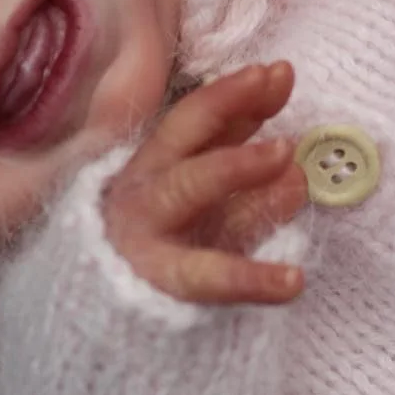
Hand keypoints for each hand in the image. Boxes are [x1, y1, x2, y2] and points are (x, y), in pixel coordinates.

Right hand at [103, 61, 308, 305]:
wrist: (101, 321)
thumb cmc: (158, 246)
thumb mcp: (196, 193)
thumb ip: (234, 150)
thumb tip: (284, 112)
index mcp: (153, 167)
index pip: (191, 120)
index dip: (231, 93)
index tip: (275, 73)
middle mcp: (145, 193)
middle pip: (183, 140)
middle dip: (227, 111)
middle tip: (273, 86)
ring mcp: (148, 236)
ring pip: (186, 192)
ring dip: (234, 170)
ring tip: (292, 170)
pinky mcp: (161, 284)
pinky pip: (206, 278)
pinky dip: (251, 280)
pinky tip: (293, 280)